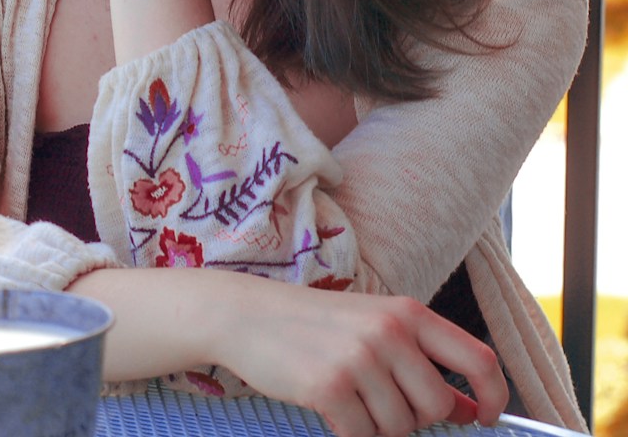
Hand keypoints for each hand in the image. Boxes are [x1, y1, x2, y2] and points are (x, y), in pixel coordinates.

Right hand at [215, 281, 506, 436]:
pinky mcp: (330, 386)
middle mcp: (389, 332)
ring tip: (348, 397)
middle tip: (379, 402)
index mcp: (407, 313)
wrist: (244, 315)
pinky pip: (363, 435)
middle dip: (414, 418)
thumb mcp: (373, 328)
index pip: (478, 359)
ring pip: (400, 426)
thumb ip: (421, 362)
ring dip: (377, 425)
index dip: (494, 396)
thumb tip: (470, 410)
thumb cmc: (312, 323)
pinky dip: (349, 431)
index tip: (485, 415)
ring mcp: (360, 359)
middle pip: (437, 406)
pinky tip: (329, 405)